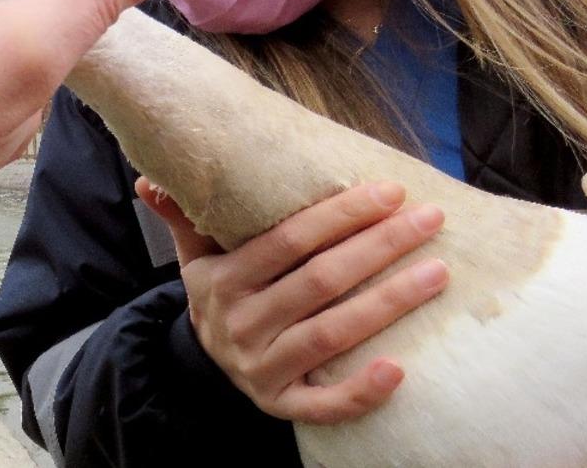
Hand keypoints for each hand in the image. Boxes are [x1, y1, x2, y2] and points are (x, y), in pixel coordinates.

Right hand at [137, 179, 448, 424]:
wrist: (203, 364)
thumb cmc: (219, 293)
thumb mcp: (194, 255)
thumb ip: (181, 216)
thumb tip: (149, 180)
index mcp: (222, 280)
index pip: (287, 242)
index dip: (338, 215)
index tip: (388, 191)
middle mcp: (240, 324)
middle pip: (320, 282)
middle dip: (380, 246)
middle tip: (430, 219)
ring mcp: (261, 368)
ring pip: (333, 334)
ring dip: (390, 302)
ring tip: (437, 272)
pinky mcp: (281, 406)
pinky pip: (324, 405)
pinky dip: (360, 391)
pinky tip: (400, 369)